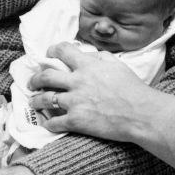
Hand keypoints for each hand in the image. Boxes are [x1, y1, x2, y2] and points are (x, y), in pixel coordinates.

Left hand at [27, 43, 160, 143]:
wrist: (141, 114)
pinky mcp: (76, 121)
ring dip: (36, 100)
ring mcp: (75, 102)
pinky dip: (48, 123)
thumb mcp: (118, 65)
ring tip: (34, 101)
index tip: (48, 54)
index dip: (52, 51)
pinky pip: (54, 122)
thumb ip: (101, 58)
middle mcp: (77, 81)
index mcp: (87, 65)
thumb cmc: (133, 89)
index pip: (62, 51)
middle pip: (46, 76)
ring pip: (45, 99)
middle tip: (33, 81)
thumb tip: (90, 55)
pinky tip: (47, 124)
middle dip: (36, 78)